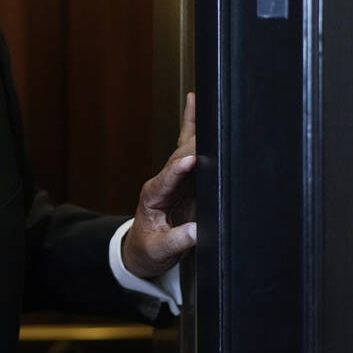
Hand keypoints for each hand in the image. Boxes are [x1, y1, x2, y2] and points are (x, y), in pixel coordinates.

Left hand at [123, 92, 197, 278]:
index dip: (178, 171)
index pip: (167, 181)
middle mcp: (164, 182)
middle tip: (208, 123)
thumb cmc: (148, 250)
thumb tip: (197, 231)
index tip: (190, 160)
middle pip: (178, 158)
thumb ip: (178, 241)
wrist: (143, 250)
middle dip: (192, 141)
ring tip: (201, 102)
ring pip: (185, 149)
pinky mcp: (187, 181)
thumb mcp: (160, 251)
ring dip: (195, 127)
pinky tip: (198, 107)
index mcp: (153, 197)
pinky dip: (198, 132)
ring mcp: (175, 179)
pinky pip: (193, 152)